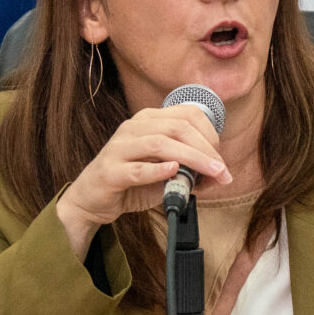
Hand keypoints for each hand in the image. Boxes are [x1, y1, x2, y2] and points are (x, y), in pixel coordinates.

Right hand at [56, 103, 231, 253]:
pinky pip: (137, 169)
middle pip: (177, 127)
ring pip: (160, 144)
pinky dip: (158, 170)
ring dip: (191, 158)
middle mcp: (133, 128)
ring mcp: (119, 148)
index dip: (210, 134)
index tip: (221, 158)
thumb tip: (217, 175)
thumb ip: (188, 169)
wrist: (92, 199)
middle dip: (206, 149)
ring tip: (211, 173)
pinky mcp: (110, 171)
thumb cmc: (131, 182)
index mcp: (149, 120)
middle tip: (222, 170)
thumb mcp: (164, 172)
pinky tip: (175, 172)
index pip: (187, 115)